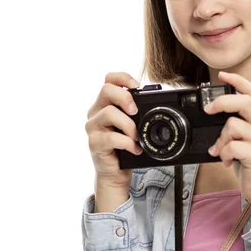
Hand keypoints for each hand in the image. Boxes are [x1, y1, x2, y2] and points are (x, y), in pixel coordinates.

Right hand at [85, 72, 142, 191]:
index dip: (123, 77)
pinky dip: (128, 143)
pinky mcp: (95, 143)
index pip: (108, 79)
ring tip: (136, 136)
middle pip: (106, 90)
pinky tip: (134, 148)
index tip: (137, 86)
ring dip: (129, 124)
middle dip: (126, 98)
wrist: (116, 173)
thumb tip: (156, 99)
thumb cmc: (125, 146)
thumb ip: (137, 111)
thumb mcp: (133, 124)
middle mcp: (96, 112)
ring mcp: (93, 127)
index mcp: (105, 103)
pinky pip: (112, 137)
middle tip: (135, 111)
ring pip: (109, 113)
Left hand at [205, 71, 250, 220]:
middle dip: (221, 103)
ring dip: (220, 139)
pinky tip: (226, 160)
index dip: (237, 80)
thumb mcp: (244, 139)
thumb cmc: (250, 162)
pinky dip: (223, 154)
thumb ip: (234, 124)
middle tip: (208, 110)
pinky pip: (232, 146)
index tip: (222, 76)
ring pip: (233, 125)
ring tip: (221, 150)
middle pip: (243, 101)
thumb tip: (213, 112)